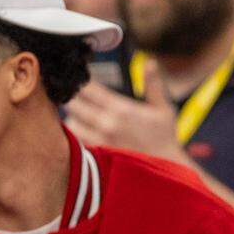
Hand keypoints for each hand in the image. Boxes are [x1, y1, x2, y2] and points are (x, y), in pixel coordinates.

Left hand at [64, 61, 187, 164]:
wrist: (164, 171)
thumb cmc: (164, 139)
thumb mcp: (163, 109)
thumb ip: (153, 85)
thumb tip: (150, 62)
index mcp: (120, 109)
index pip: (88, 89)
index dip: (79, 83)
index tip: (78, 81)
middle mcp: (106, 123)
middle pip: (72, 104)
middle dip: (71, 99)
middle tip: (72, 98)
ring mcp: (98, 141)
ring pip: (70, 124)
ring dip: (72, 119)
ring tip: (79, 118)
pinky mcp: (94, 157)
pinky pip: (75, 143)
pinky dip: (74, 138)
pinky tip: (82, 135)